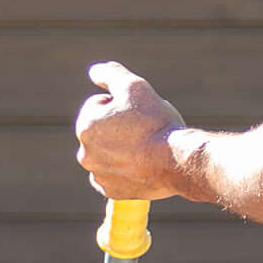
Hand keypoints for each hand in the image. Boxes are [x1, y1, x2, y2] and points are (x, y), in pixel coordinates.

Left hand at [75, 62, 190, 201]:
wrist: (177, 160)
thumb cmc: (155, 122)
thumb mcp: (134, 86)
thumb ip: (110, 74)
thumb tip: (94, 71)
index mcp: (85, 126)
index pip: (100, 105)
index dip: (122, 105)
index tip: (138, 114)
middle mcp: (85, 154)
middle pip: (103, 131)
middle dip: (118, 127)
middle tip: (144, 130)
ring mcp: (98, 175)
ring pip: (109, 153)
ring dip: (122, 148)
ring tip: (146, 147)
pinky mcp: (112, 192)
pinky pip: (115, 175)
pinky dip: (125, 170)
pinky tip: (142, 165)